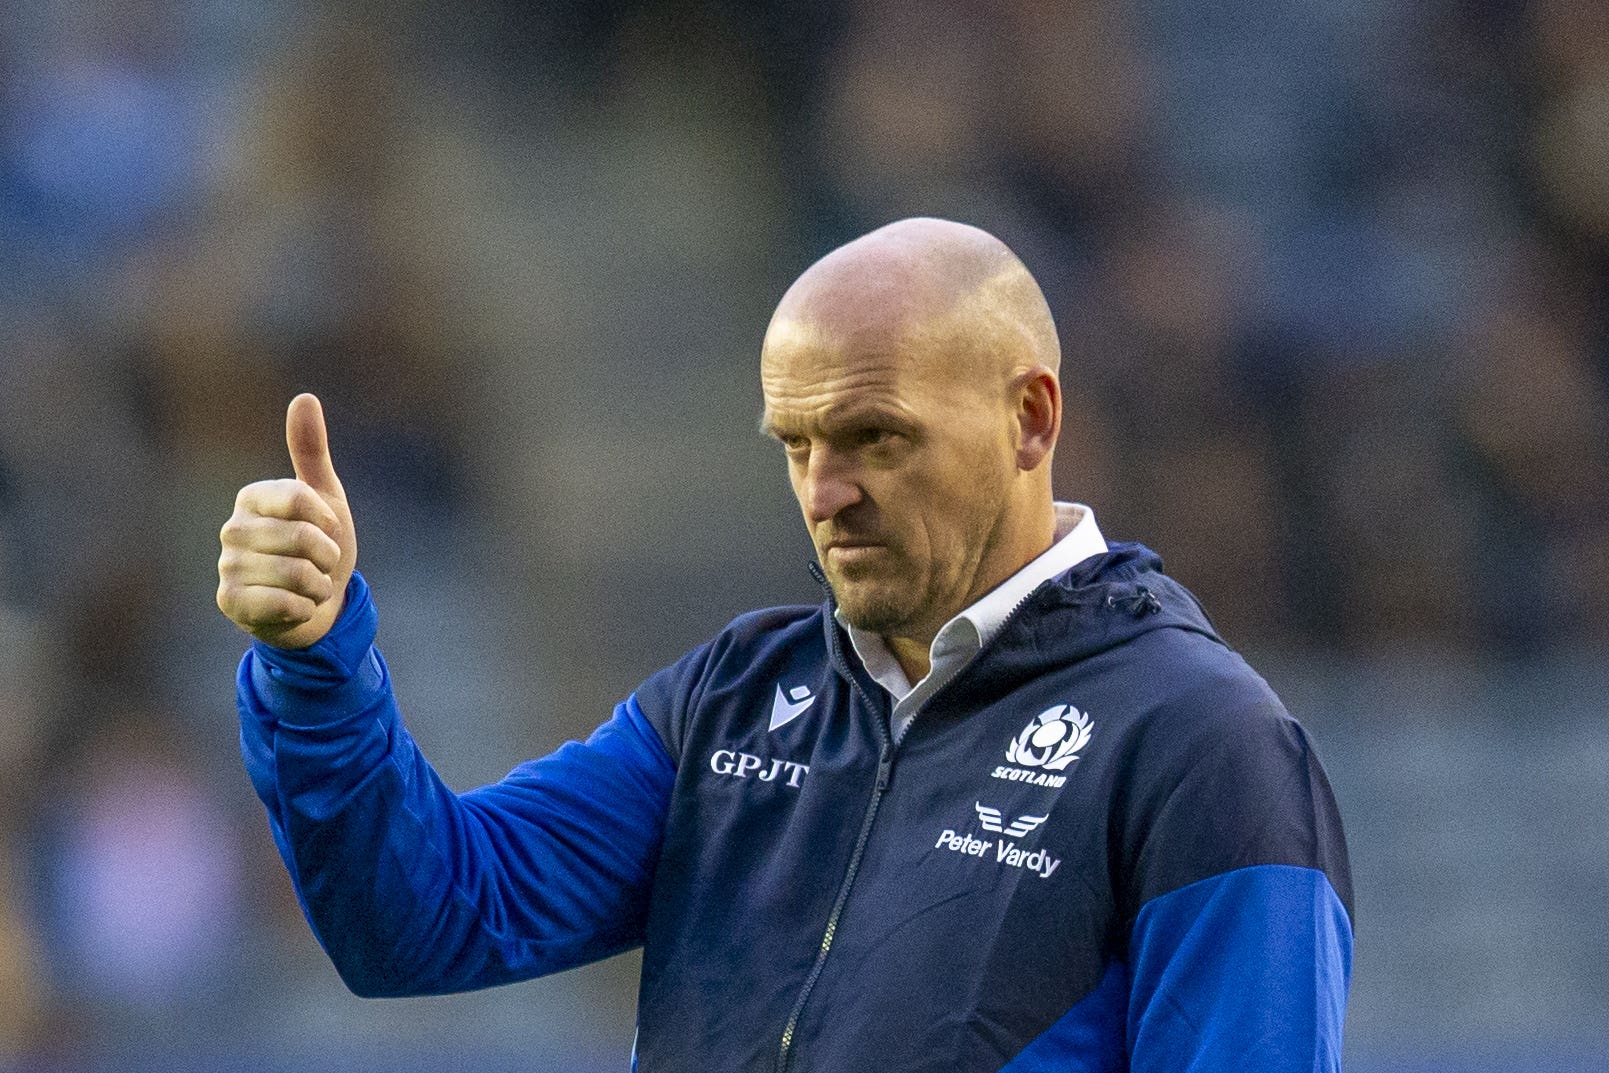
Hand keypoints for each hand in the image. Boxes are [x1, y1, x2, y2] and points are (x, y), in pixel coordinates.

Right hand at [217, 394, 357, 648]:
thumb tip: (304, 397)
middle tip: (321, 563)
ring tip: (310, 584)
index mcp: (252, 497)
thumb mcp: (325, 497)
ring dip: (319, 585)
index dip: (327, 519)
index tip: (329, 528)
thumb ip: (311, 451)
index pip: (299, 497)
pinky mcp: (230, 602)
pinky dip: (305, 607)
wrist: (316, 605)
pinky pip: (285, 602)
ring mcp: (228, 566)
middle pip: (303, 538)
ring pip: (297, 574)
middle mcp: (232, 528)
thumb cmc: (319, 547)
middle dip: (328, 556)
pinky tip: (298, 606)